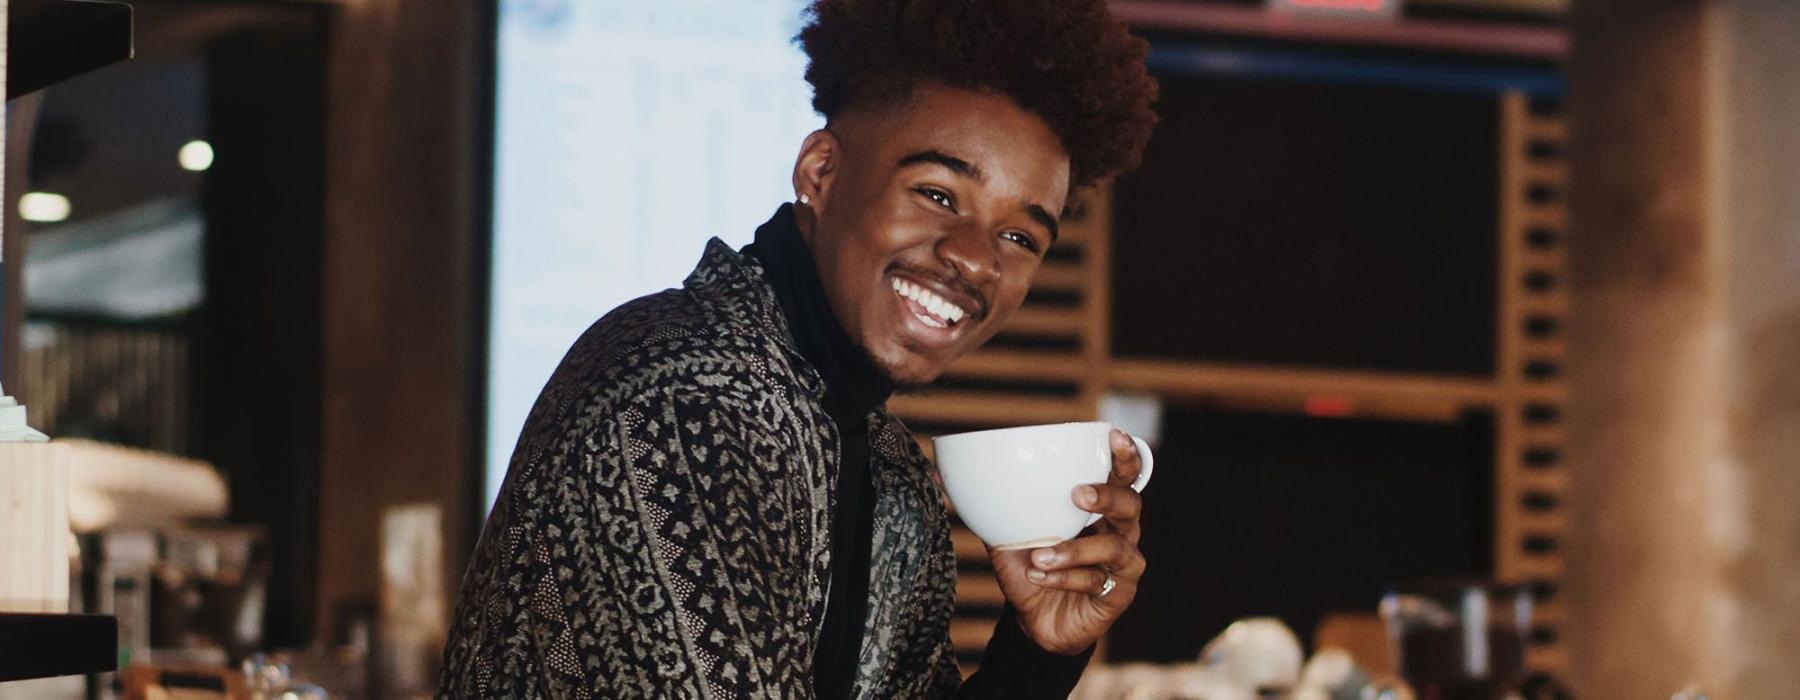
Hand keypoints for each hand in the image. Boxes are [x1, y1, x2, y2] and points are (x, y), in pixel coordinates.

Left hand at [988, 429, 1146, 654]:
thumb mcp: (1006, 533)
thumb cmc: (1028, 567)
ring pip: (1113, 547)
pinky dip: (1064, 578)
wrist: (1032, 620)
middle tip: (1077, 494)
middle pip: (1131, 504)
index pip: (1122, 476)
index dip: (1125, 455)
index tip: (1114, 437)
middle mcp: (1119, 531)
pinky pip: (1096, 581)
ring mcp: (1123, 565)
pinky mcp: (1118, 595)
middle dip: (1107, 496)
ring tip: (1038, 557)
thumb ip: (989, 504)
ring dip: (1072, 550)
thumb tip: (937, 475)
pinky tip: (1037, 577)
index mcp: (1099, 509)